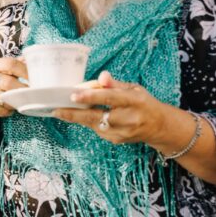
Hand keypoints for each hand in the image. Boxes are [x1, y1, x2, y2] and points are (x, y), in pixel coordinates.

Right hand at [0, 57, 28, 128]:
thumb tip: (34, 61)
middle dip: (22, 89)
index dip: (25, 71)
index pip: (10, 64)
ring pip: (5, 98)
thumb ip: (17, 65)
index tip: (35, 79)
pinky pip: (2, 110)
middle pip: (8, 82)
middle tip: (33, 94)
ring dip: (16, 102)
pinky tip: (9, 108)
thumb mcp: (3, 72)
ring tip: (21, 101)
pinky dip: (9, 111)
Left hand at [53, 71, 169, 144]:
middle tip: (56, 109)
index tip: (74, 95)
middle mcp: (128, 119)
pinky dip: (86, 121)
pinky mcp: (116, 140)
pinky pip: (96, 129)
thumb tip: (101, 76)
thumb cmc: (143, 103)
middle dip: (74, 114)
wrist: (159, 127)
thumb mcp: (134, 89)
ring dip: (76, 118)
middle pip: (97, 117)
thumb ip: (115, 84)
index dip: (91, 96)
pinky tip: (79, 115)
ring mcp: (122, 132)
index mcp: (134, 101)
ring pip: (93, 124)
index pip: (110, 98)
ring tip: (60, 110)